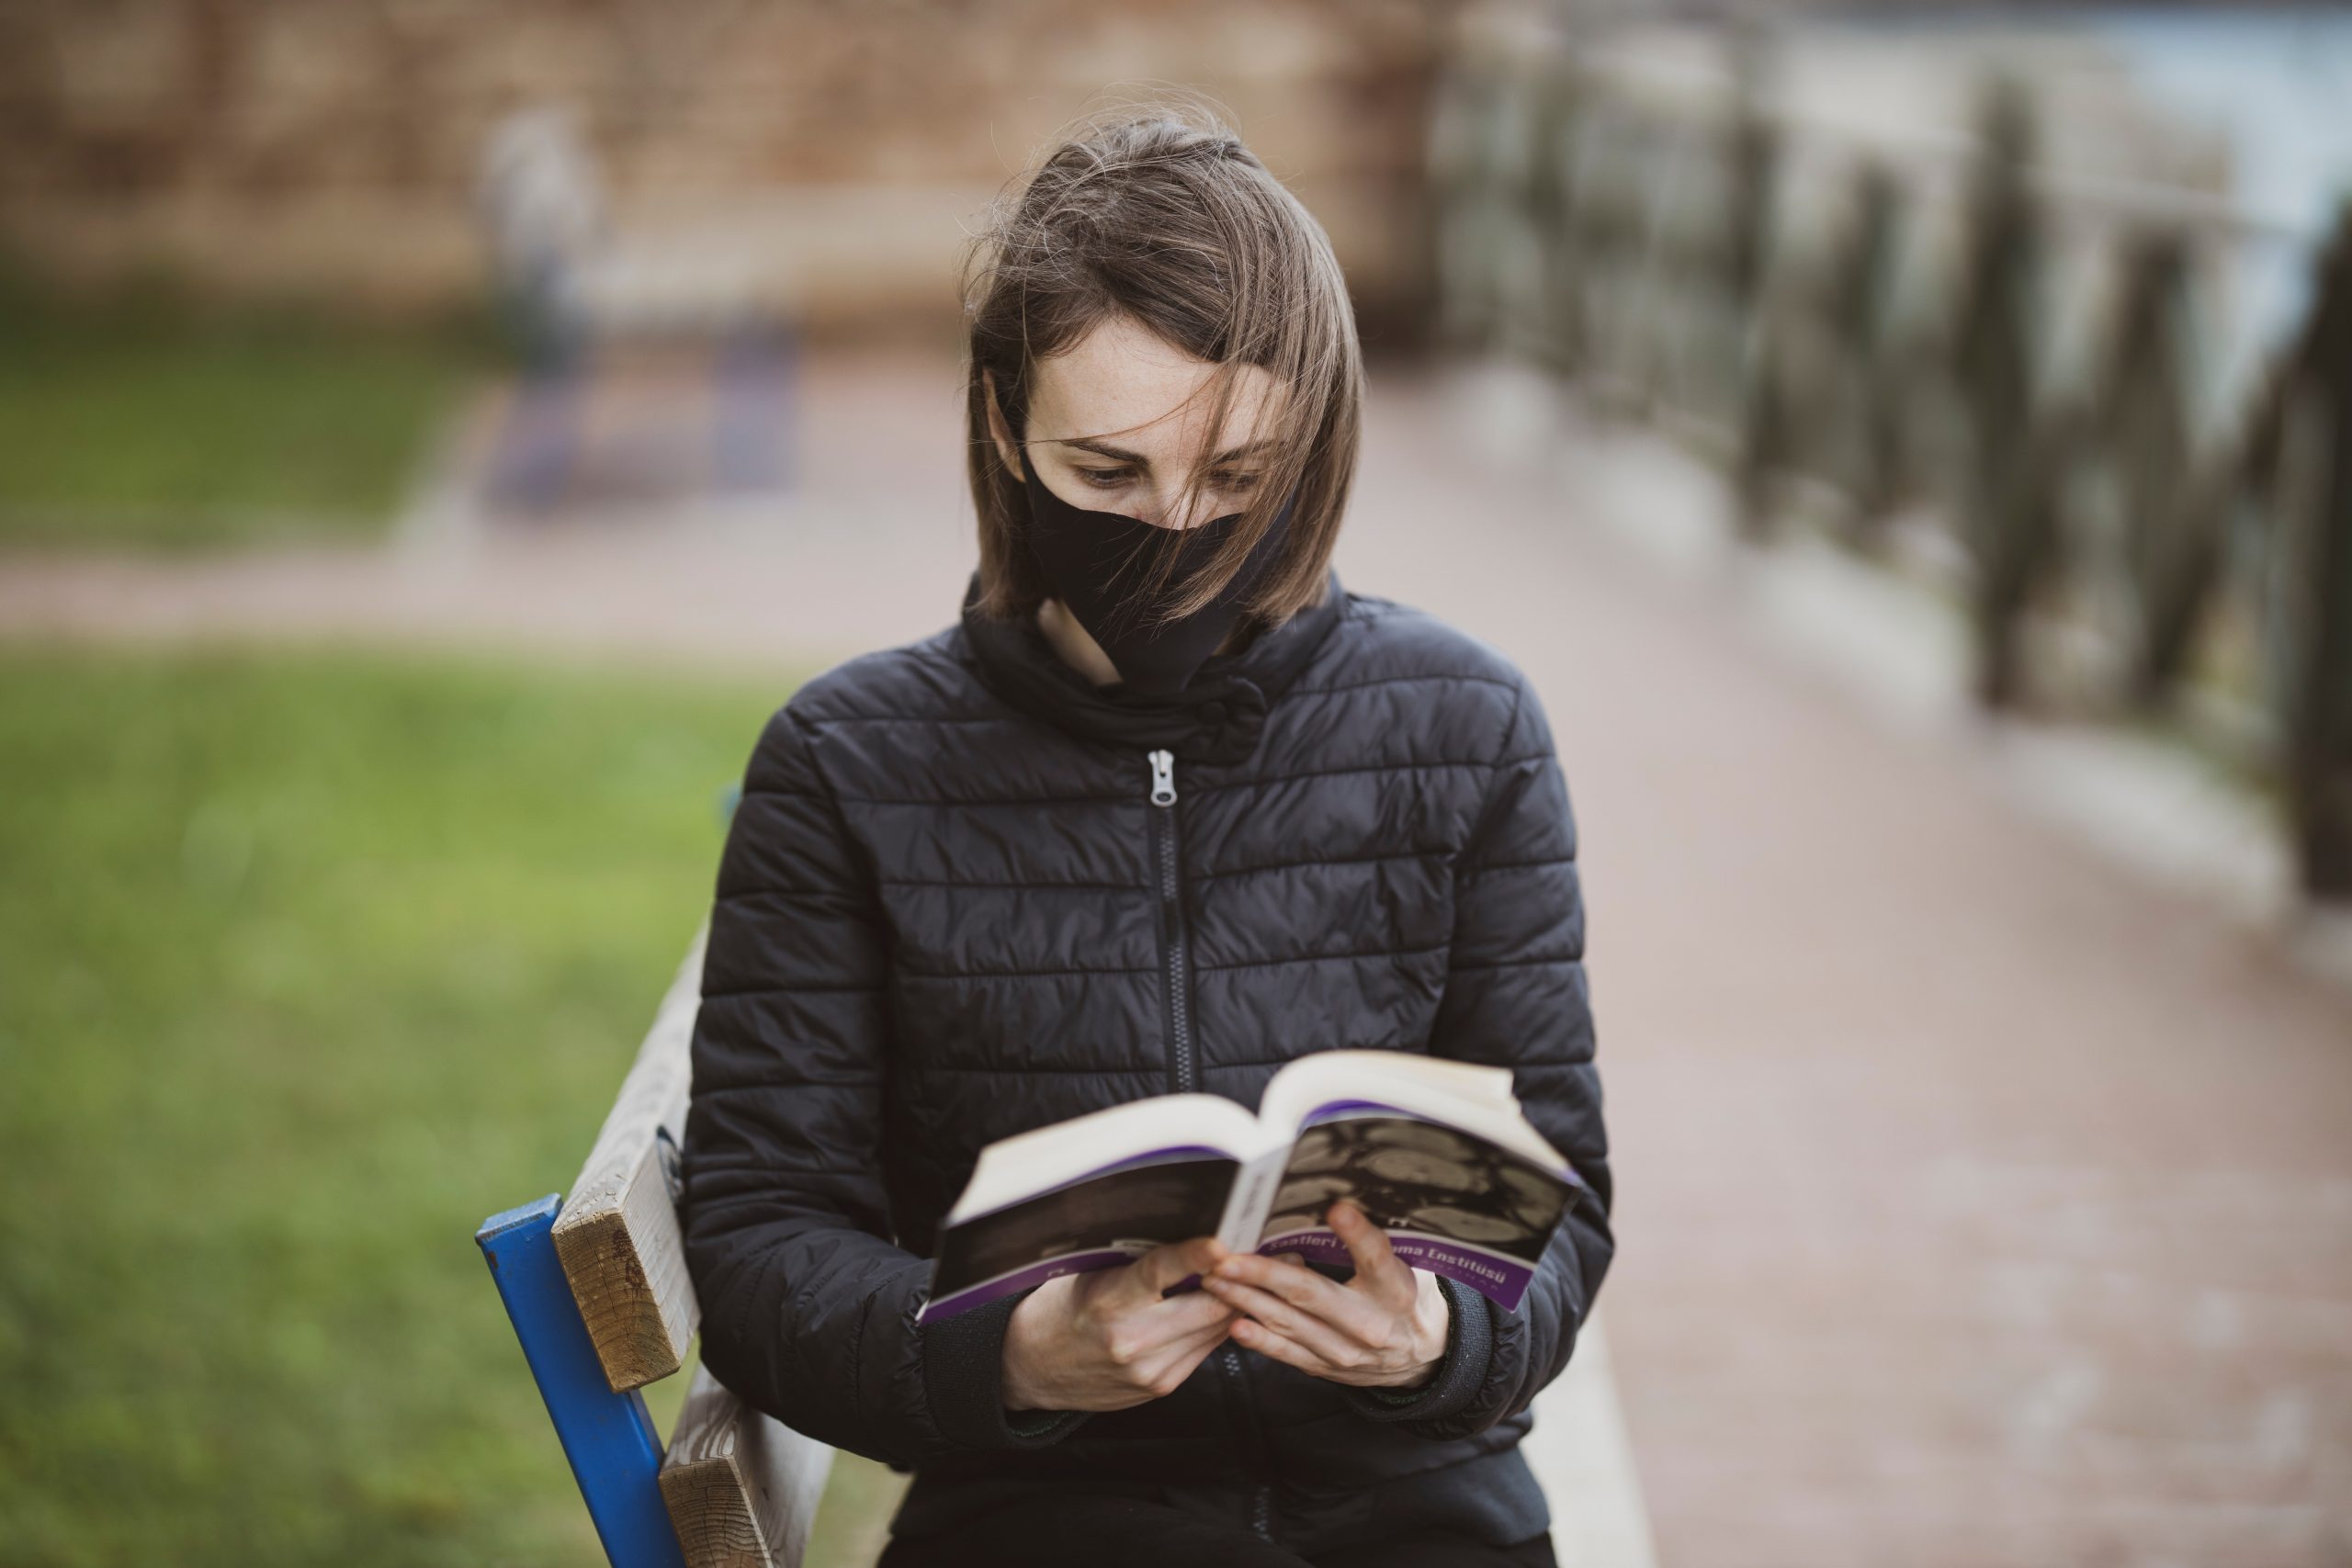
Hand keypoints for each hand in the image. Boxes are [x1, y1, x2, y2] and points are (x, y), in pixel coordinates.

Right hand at [1001, 1234, 1240, 1413]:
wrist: (1034, 1367)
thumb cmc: (1062, 1308)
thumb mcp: (1088, 1273)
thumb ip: (1137, 1261)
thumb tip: (1189, 1234)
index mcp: (1108, 1302)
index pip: (1160, 1273)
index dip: (1196, 1256)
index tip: (1223, 1243)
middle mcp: (1133, 1340)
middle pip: (1209, 1308)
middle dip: (1233, 1281)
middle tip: (1244, 1256)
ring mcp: (1151, 1369)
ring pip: (1217, 1330)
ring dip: (1229, 1304)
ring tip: (1234, 1280)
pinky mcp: (1161, 1386)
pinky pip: (1206, 1350)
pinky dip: (1213, 1327)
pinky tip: (1206, 1309)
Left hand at [1201, 1198, 1448, 1389]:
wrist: (1422, 1355)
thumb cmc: (1404, 1296)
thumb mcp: (1405, 1264)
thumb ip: (1374, 1240)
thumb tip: (1338, 1201)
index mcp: (1396, 1290)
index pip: (1376, 1257)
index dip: (1357, 1234)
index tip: (1337, 1210)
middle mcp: (1370, 1324)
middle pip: (1312, 1294)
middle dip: (1264, 1274)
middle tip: (1226, 1258)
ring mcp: (1346, 1351)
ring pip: (1290, 1324)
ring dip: (1248, 1301)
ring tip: (1216, 1281)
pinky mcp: (1327, 1368)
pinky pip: (1288, 1353)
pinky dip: (1260, 1340)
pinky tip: (1235, 1324)